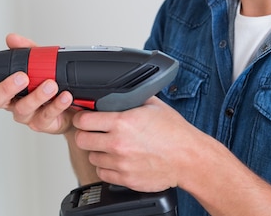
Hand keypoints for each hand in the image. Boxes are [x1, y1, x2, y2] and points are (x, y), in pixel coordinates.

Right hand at [0, 33, 76, 134]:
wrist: (74, 104)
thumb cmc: (50, 82)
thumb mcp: (40, 62)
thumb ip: (27, 50)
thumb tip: (12, 39)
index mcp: (7, 89)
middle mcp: (13, 103)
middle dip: (6, 88)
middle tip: (22, 77)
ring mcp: (27, 115)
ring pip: (23, 109)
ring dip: (37, 96)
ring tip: (51, 85)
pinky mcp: (42, 123)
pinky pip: (46, 116)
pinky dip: (57, 105)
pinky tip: (64, 96)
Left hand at [72, 96, 197, 191]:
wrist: (188, 158)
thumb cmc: (175, 133)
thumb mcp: (153, 106)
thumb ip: (132, 98)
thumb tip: (118, 92)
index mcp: (123, 122)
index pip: (84, 120)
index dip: (82, 117)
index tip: (85, 117)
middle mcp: (118, 143)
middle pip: (81, 139)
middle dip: (85, 133)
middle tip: (93, 132)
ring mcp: (120, 163)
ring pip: (91, 157)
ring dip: (97, 151)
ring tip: (110, 146)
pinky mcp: (125, 179)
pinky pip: (102, 173)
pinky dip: (106, 167)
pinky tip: (117, 160)